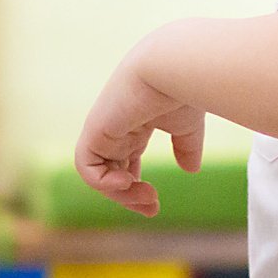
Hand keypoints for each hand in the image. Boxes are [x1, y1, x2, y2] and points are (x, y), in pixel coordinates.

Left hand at [76, 49, 206, 216]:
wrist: (171, 68)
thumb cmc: (182, 90)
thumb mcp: (187, 126)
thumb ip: (186, 147)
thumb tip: (191, 170)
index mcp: (133, 128)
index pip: (124, 165)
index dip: (135, 189)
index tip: (155, 205)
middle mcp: (115, 131)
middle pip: (110, 175)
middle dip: (128, 198)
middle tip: (152, 209)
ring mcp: (103, 131)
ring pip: (98, 175)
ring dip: (120, 194)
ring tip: (146, 195)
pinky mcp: (95, 131)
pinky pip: (86, 167)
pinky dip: (103, 182)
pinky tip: (126, 181)